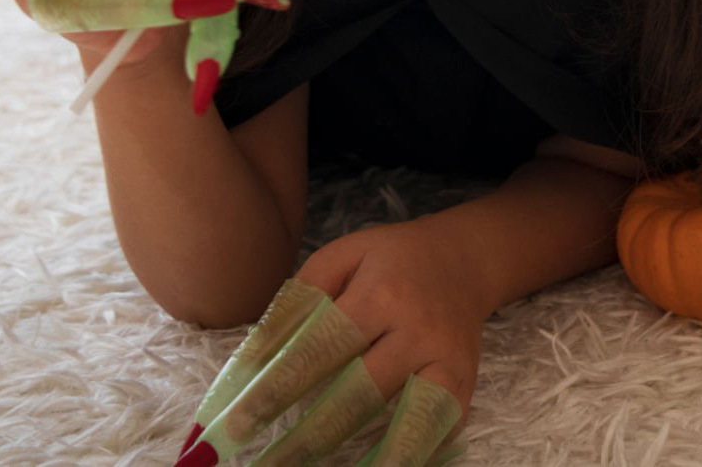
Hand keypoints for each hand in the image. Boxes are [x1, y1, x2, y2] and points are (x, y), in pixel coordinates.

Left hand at [175, 220, 483, 464]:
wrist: (464, 258)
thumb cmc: (390, 259)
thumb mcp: (343, 256)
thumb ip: (300, 299)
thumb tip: (256, 356)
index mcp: (379, 291)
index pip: (319, 348)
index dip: (276, 389)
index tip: (236, 425)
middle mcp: (415, 327)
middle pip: (358, 392)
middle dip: (308, 436)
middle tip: (265, 466)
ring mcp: (445, 360)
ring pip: (402, 418)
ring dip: (364, 457)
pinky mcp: (465, 385)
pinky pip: (437, 429)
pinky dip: (411, 453)